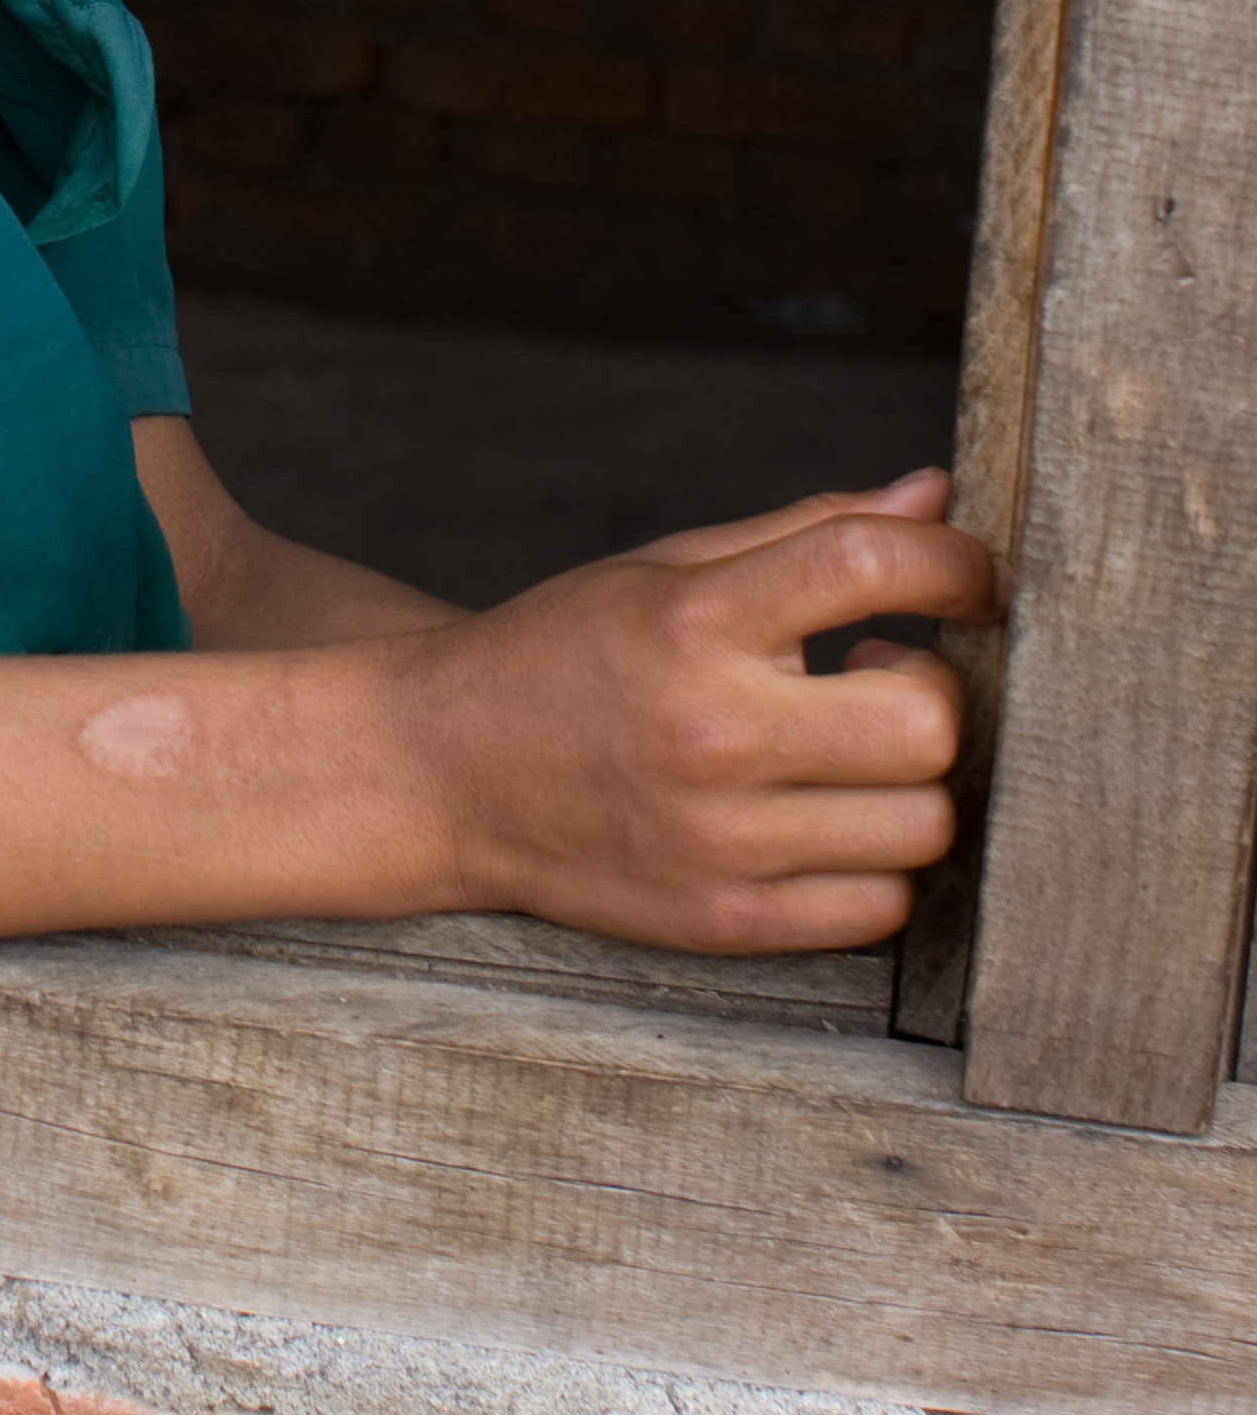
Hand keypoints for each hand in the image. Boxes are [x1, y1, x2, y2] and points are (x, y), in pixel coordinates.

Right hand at [380, 471, 1000, 953]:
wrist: (444, 771)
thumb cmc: (565, 654)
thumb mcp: (667, 567)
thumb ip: (808, 530)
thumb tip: (933, 492)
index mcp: (693, 621)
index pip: (867, 565)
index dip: (954, 561)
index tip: (970, 576)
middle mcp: (712, 733)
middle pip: (926, 720)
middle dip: (930, 690)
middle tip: (882, 675)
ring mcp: (721, 840)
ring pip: (923, 823)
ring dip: (909, 783)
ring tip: (847, 752)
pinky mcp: (727, 922)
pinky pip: (881, 908)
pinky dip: (876, 864)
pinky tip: (826, 819)